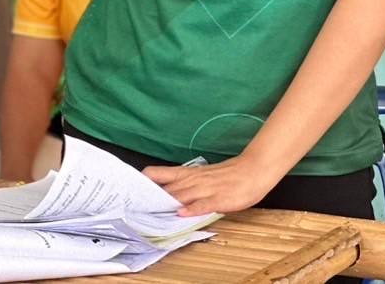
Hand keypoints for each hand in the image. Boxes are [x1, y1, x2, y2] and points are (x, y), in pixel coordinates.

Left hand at [144, 154, 281, 216]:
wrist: (253, 170)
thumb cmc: (230, 175)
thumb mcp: (204, 177)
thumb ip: (187, 185)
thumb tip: (170, 196)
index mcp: (189, 173)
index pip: (161, 173)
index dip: (146, 181)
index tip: (130, 188)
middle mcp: (194, 180)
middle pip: (167, 188)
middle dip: (151, 197)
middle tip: (134, 205)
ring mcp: (206, 188)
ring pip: (181, 195)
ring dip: (167, 203)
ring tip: (150, 212)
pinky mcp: (219, 198)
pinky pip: (203, 204)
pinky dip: (191, 209)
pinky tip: (181, 214)